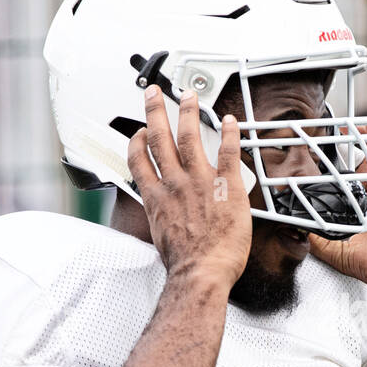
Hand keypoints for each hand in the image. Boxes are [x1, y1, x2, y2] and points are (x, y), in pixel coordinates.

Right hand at [127, 87, 251, 286]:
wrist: (201, 273)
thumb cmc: (185, 264)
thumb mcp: (161, 237)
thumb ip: (163, 217)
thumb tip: (167, 217)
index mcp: (157, 197)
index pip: (139, 160)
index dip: (137, 141)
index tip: (140, 131)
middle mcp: (175, 184)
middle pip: (159, 138)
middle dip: (155, 111)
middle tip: (153, 94)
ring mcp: (200, 182)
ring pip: (189, 137)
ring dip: (187, 112)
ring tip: (189, 95)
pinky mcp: (226, 186)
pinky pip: (228, 152)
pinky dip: (229, 134)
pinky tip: (229, 120)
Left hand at [306, 135, 366, 299]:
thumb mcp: (339, 253)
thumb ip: (318, 238)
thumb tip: (294, 226)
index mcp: (361, 217)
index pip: (342, 189)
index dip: (330, 175)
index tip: (313, 161)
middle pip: (360, 170)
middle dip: (345, 153)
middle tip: (328, 136)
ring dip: (364, 142)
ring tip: (349, 126)